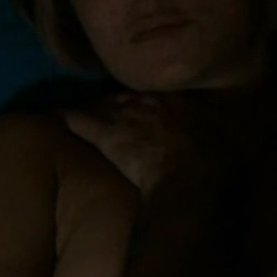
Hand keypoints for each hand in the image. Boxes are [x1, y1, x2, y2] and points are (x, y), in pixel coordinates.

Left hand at [60, 93, 209, 196]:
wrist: (190, 179)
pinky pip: (80, 121)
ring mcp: (128, 116)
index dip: (149, 105)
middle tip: (113, 109)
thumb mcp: (221, 148)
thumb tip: (223, 145)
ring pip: (105, 106)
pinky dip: (65, 118)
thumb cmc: (210, 168)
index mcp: (180, 104)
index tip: (145, 109)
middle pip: (129, 97)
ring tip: (85, 112)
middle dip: (120, 103)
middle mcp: (152, 103)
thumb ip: (216, 140)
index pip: (158, 97)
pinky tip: (52, 116)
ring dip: (95, 109)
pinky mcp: (108, 134)